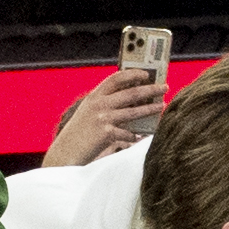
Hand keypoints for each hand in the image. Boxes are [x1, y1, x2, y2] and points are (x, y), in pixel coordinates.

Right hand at [43, 63, 164, 167]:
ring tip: (161, 106)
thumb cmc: (78, 136)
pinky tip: (140, 137)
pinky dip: (135, 136)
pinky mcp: (106, 134)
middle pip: (131, 92)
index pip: (116, 78)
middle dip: (150, 89)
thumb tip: (132, 102)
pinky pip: (128, 133)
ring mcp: (102, 118)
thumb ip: (105, 105)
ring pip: (134, 111)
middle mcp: (98, 105)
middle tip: (163, 87)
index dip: (133, 74)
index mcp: (94, 97)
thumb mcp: (88, 114)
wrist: (64, 154)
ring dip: (151, 109)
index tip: (146, 73)